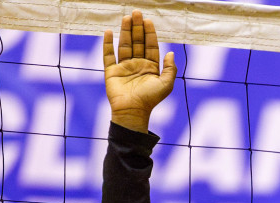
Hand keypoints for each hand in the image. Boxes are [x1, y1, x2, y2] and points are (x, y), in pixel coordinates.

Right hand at [104, 9, 177, 133]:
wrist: (132, 112)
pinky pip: (108, 55)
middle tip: (137, 13)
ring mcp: (124, 67)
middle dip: (137, 27)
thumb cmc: (150, 100)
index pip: (150, 46)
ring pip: (124, 45)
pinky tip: (108, 32)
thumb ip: (170, 69)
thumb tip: (171, 53)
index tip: (148, 21)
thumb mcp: (166, 84)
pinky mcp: (111, 72)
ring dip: (125, 31)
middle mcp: (137, 65)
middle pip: (137, 42)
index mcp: (150, 67)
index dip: (150, 33)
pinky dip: (107, 44)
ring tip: (126, 17)